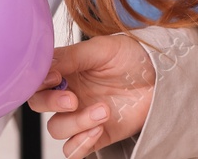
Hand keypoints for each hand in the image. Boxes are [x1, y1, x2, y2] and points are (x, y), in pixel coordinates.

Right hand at [28, 35, 155, 156]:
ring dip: (76, 124)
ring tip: (103, 111)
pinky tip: (99, 129)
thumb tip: (45, 65)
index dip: (39, 82)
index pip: (36, 79)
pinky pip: (74, 149)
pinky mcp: (97, 135)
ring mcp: (81, 115)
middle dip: (52, 104)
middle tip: (73, 99)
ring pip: (57, 129)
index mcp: (64, 69)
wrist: (160, 76)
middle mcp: (69, 93)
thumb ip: (71, 57)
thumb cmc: (132, 57)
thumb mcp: (101, 49)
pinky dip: (81, 144)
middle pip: (39, 105)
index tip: (54, 78)